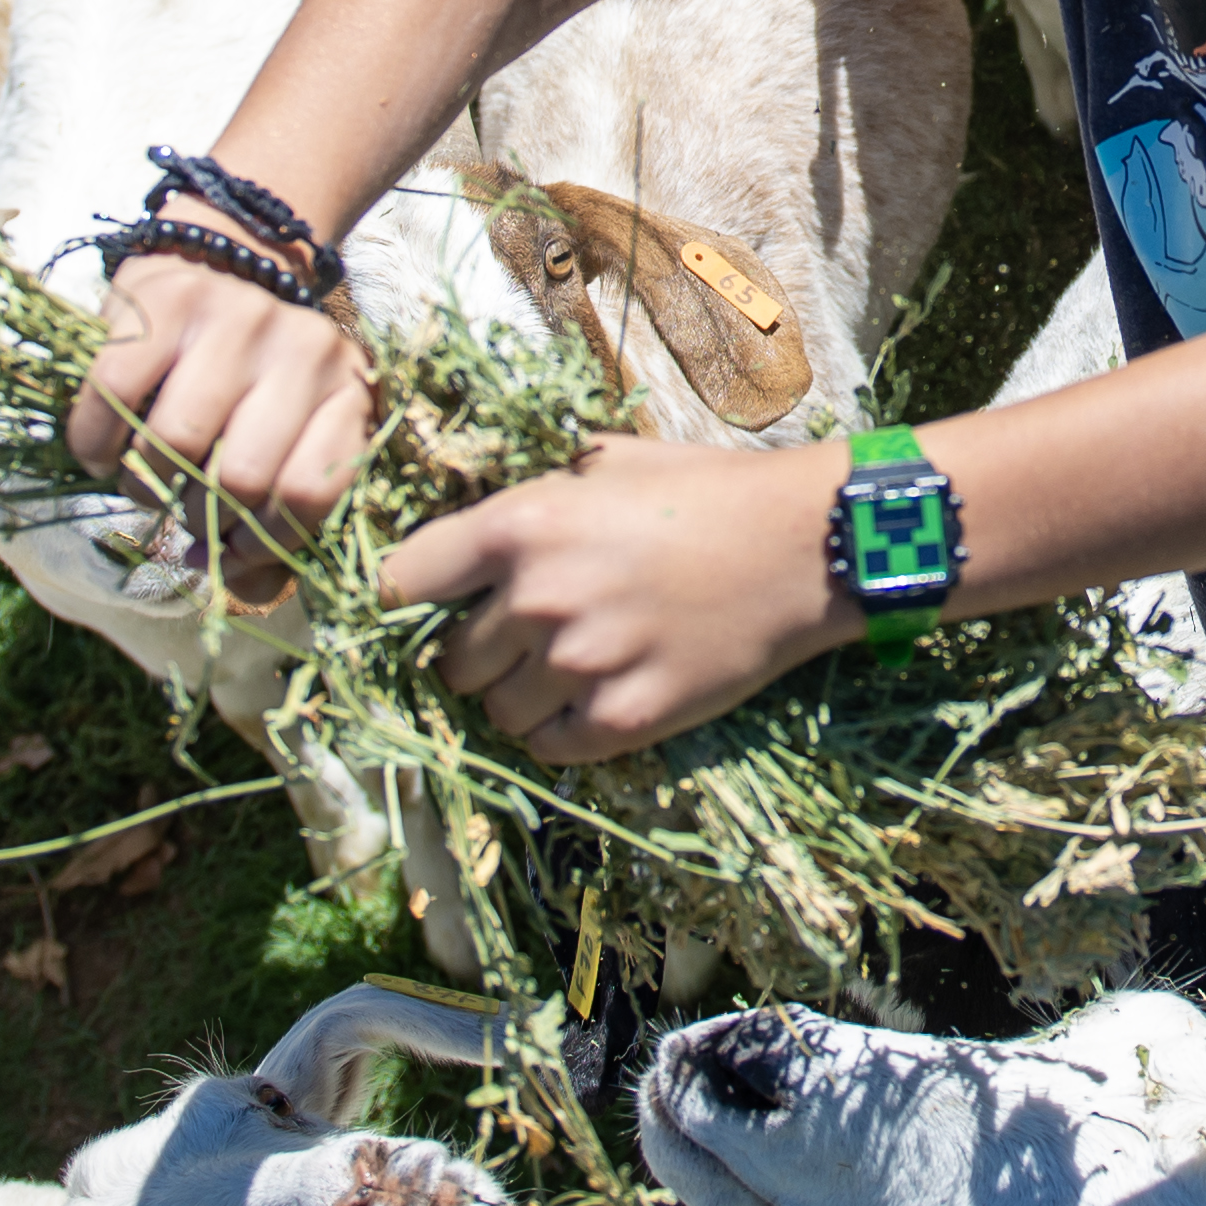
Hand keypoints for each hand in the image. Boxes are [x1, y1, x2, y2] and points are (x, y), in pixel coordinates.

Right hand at [67, 243, 370, 541]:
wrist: (223, 260)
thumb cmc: (254, 380)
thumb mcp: (291, 440)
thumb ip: (280, 525)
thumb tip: (246, 591)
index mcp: (348, 393)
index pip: (310, 495)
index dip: (263, 546)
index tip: (231, 554)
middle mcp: (305, 350)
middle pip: (240, 480)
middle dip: (200, 523)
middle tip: (182, 519)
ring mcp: (236, 319)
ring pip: (175, 444)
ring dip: (145, 488)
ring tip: (145, 484)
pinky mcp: (166, 303)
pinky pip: (113, 398)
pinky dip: (96, 448)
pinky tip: (101, 457)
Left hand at [382, 434, 847, 762]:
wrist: (805, 546)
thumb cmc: (708, 491)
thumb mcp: (609, 458)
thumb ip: (533, 483)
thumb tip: (470, 513)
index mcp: (520, 523)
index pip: (401, 580)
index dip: (409, 594)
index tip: (430, 603)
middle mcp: (537, 597)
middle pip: (449, 659)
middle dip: (477, 651)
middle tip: (521, 638)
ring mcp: (580, 664)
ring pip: (496, 711)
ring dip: (518, 696)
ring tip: (564, 669)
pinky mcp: (624, 717)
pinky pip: (547, 747)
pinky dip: (559, 731)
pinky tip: (591, 699)